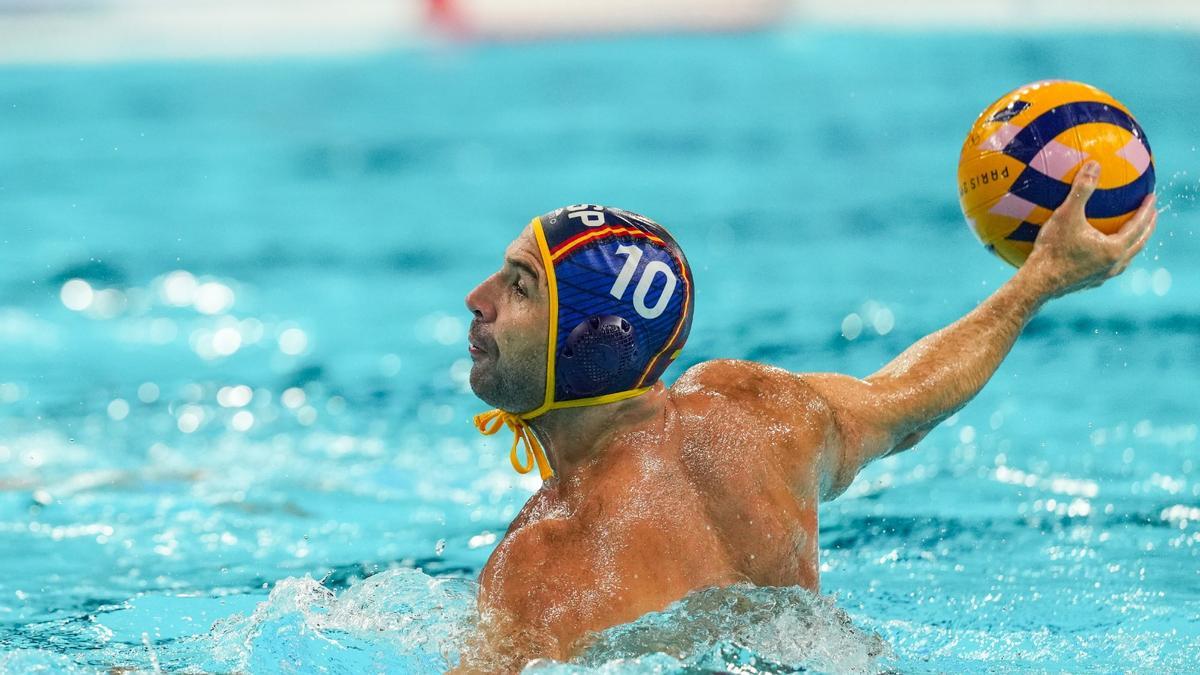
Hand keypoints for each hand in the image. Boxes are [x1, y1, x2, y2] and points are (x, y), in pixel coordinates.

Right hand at [1021, 160, 1156, 299]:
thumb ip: (1081, 190)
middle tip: (1152, 215)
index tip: (1152, 197)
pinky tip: (1099, 251)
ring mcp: (1102, 276)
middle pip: (1139, 244)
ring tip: (1131, 235)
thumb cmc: (1053, 249)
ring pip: (1125, 258)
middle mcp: (1113, 265)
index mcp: (1114, 248)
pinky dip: (1111, 255)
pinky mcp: (1088, 283)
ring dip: (1132, 244)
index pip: (1138, 226)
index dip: (1146, 210)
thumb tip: (1094, 164)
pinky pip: (1107, 266)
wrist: (1037, 284)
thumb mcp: (1066, 215)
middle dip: (1147, 228)